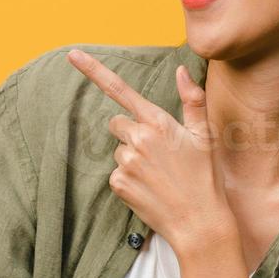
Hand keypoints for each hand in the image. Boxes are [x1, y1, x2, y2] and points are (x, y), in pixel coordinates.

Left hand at [66, 48, 236, 254]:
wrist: (199, 223)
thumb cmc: (206, 177)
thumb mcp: (205, 135)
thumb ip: (192, 100)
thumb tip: (180, 69)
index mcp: (159, 122)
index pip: (120, 90)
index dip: (93, 70)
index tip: (72, 54)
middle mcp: (139, 139)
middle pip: (118, 123)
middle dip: (132, 133)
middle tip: (158, 153)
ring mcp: (126, 162)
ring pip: (118, 149)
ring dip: (132, 157)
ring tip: (157, 173)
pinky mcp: (118, 183)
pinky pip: (116, 172)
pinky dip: (128, 178)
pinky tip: (149, 187)